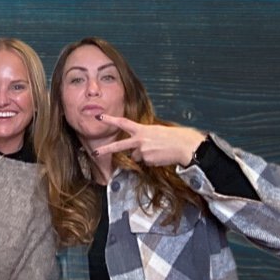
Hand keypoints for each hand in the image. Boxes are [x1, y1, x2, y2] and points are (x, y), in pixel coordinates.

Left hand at [92, 118, 206, 167]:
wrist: (183, 145)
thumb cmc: (172, 136)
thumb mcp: (155, 131)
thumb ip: (143, 137)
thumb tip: (136, 150)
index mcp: (142, 129)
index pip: (123, 123)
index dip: (110, 120)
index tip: (99, 117)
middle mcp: (140, 140)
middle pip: (120, 146)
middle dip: (106, 149)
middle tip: (96, 152)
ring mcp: (143, 151)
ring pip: (137, 156)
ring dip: (143, 155)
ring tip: (157, 150)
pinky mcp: (148, 161)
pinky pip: (145, 162)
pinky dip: (151, 160)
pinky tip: (160, 156)